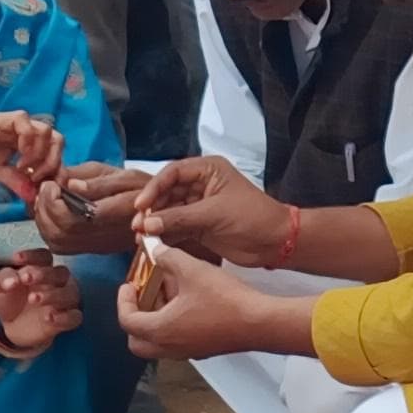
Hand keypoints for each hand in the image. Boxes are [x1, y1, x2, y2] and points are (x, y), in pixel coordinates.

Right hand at [0, 109, 63, 201]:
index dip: (58, 170)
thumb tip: (33, 197)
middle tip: (37, 179)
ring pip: (47, 131)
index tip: (50, 189)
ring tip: (25, 169)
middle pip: (58, 140)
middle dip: (53, 163)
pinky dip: (28, 142)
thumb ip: (17, 182)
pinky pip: (27, 124)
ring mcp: (18, 124)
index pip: (55, 153)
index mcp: (28, 143)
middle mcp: (27, 131)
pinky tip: (18, 158)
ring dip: (41, 154)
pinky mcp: (6, 118)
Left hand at [0, 250, 82, 357]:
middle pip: (61, 272)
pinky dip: (64, 317)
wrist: (13, 328)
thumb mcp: (0, 287)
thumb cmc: (11, 300)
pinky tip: (49, 317)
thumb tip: (12, 281)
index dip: (32, 256)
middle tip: (26, 279)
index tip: (16, 259)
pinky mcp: (67, 320)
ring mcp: (65, 301)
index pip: (44, 256)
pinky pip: (74, 317)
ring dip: (53, 295)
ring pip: (69, 293)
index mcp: (43, 268)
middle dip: (44, 274)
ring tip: (32, 299)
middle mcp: (58, 282)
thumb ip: (4, 278)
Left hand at [35, 160, 150, 253]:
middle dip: (44, 210)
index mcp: (118, 212)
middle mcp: (107, 235)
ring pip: (58, 243)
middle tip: (46, 188)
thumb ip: (95, 180)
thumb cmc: (141, 188)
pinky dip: (47, 230)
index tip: (52, 184)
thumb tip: (67, 183)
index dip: (54, 203)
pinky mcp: (93, 251)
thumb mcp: (124, 175)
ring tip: (46, 199)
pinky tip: (51, 213)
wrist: (160, 212)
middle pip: (62, 233)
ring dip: (43, 220)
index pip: (76, 217)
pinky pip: (61, 248)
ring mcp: (99, 246)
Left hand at [115, 241, 285, 359]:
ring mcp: (188, 351)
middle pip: (137, 340)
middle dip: (135, 317)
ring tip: (167, 293)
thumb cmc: (227, 301)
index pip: (127, 320)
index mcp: (160, 330)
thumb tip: (155, 248)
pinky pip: (177, 341)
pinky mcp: (204, 349)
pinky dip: (173, 325)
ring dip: (155, 320)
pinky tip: (189, 302)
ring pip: (158, 343)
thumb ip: (168, 257)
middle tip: (141, 297)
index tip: (128, 285)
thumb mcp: (193, 270)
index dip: (123, 300)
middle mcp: (170, 346)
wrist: (260, 322)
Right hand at [140, 154, 299, 263]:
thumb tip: (147, 223)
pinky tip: (151, 242)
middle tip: (137, 223)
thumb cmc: (253, 217)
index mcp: (209, 170)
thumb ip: (179, 218)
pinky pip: (176, 226)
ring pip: (170, 210)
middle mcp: (202, 184)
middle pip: (168, 191)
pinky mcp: (200, 225)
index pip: (173, 173)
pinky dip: (164, 233)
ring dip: (155, 222)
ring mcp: (200, 205)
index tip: (141, 204)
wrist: (275, 241)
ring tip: (140, 235)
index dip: (154, 187)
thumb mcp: (213, 214)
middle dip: (152, 207)